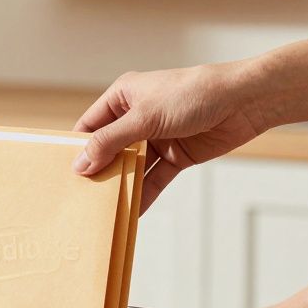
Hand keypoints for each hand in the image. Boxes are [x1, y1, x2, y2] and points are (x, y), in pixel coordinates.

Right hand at [72, 59, 272, 211]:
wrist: (243, 101)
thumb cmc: (192, 94)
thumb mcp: (144, 117)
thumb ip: (111, 142)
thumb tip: (81, 164)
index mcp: (123, 97)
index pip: (91, 126)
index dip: (78, 148)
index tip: (64, 174)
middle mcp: (137, 117)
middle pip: (109, 149)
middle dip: (98, 171)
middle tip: (80, 197)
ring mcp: (157, 138)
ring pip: (131, 167)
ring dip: (121, 186)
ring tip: (102, 209)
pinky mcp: (176, 156)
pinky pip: (154, 179)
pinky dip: (143, 194)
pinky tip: (131, 213)